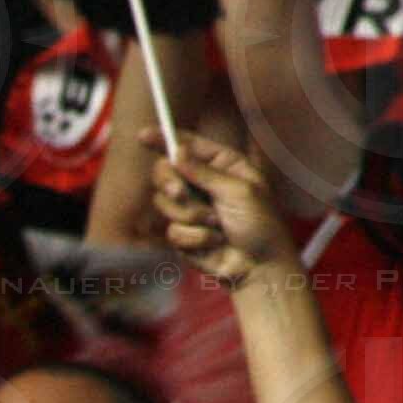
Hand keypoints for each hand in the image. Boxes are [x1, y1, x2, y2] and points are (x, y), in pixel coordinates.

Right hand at [150, 131, 294, 291]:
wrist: (259, 266)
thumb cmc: (260, 225)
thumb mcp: (238, 191)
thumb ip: (204, 172)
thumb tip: (178, 152)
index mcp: (223, 165)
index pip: (188, 145)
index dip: (165, 139)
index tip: (143, 136)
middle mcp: (203, 184)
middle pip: (166, 172)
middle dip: (171, 184)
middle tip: (180, 193)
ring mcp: (191, 209)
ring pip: (165, 203)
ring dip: (191, 217)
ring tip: (217, 226)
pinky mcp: (183, 234)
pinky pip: (172, 231)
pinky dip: (194, 238)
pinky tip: (214, 243)